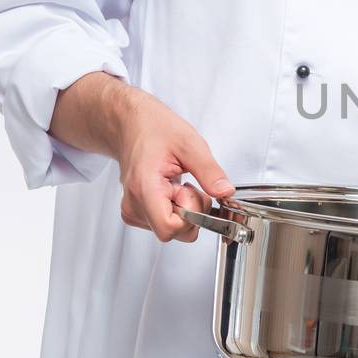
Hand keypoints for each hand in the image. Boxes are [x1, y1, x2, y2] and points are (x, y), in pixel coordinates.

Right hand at [113, 88, 233, 242]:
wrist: (132, 125)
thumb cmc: (155, 130)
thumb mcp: (190, 144)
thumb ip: (209, 171)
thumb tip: (225, 192)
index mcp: (144, 188)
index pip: (169, 228)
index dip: (190, 215)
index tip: (192, 190)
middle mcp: (134, 205)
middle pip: (173, 232)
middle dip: (191, 212)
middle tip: (188, 184)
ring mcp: (133, 211)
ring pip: (171, 230)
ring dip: (183, 210)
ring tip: (178, 183)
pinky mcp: (137, 212)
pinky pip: (165, 223)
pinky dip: (176, 210)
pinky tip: (172, 189)